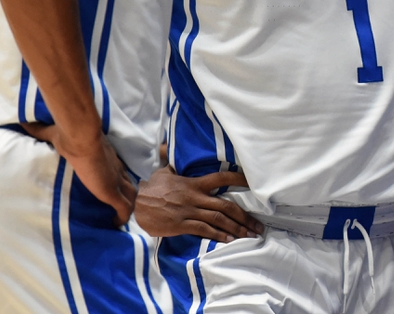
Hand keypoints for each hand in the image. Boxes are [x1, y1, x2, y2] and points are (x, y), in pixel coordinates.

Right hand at [23, 123, 135, 225]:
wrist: (79, 138)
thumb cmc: (70, 136)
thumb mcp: (56, 133)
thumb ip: (42, 130)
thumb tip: (25, 123)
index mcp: (106, 157)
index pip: (117, 170)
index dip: (117, 178)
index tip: (111, 185)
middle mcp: (116, 169)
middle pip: (128, 184)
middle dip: (125, 194)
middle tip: (118, 205)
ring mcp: (116, 181)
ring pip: (131, 196)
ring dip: (127, 206)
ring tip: (119, 217)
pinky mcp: (113, 192)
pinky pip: (124, 208)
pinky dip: (122, 217)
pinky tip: (117, 224)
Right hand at [135, 165, 263, 241]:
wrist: (134, 203)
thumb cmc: (150, 188)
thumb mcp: (163, 172)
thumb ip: (173, 164)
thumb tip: (169, 151)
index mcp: (194, 183)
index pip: (221, 178)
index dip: (239, 179)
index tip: (253, 183)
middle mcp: (196, 197)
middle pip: (227, 205)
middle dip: (245, 217)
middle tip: (258, 226)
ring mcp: (189, 211)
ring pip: (219, 219)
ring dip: (237, 229)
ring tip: (250, 236)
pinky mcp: (182, 224)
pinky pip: (204, 230)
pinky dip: (219, 236)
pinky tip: (229, 241)